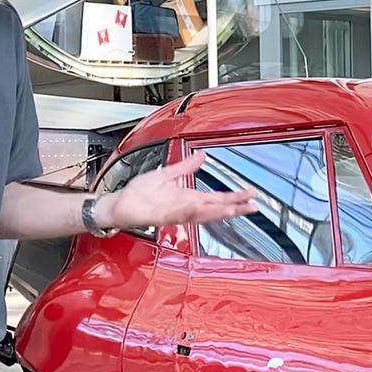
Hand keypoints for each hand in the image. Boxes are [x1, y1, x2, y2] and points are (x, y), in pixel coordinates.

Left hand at [99, 152, 256, 229]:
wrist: (119, 204)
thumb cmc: (139, 193)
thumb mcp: (166, 174)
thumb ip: (185, 166)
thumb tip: (202, 156)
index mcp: (187, 197)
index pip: (216, 199)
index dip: (234, 197)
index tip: (251, 196)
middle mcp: (184, 207)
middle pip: (214, 209)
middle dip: (234, 208)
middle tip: (253, 206)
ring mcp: (173, 212)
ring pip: (199, 214)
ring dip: (216, 212)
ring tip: (233, 208)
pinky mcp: (159, 216)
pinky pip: (175, 215)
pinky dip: (187, 211)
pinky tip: (197, 206)